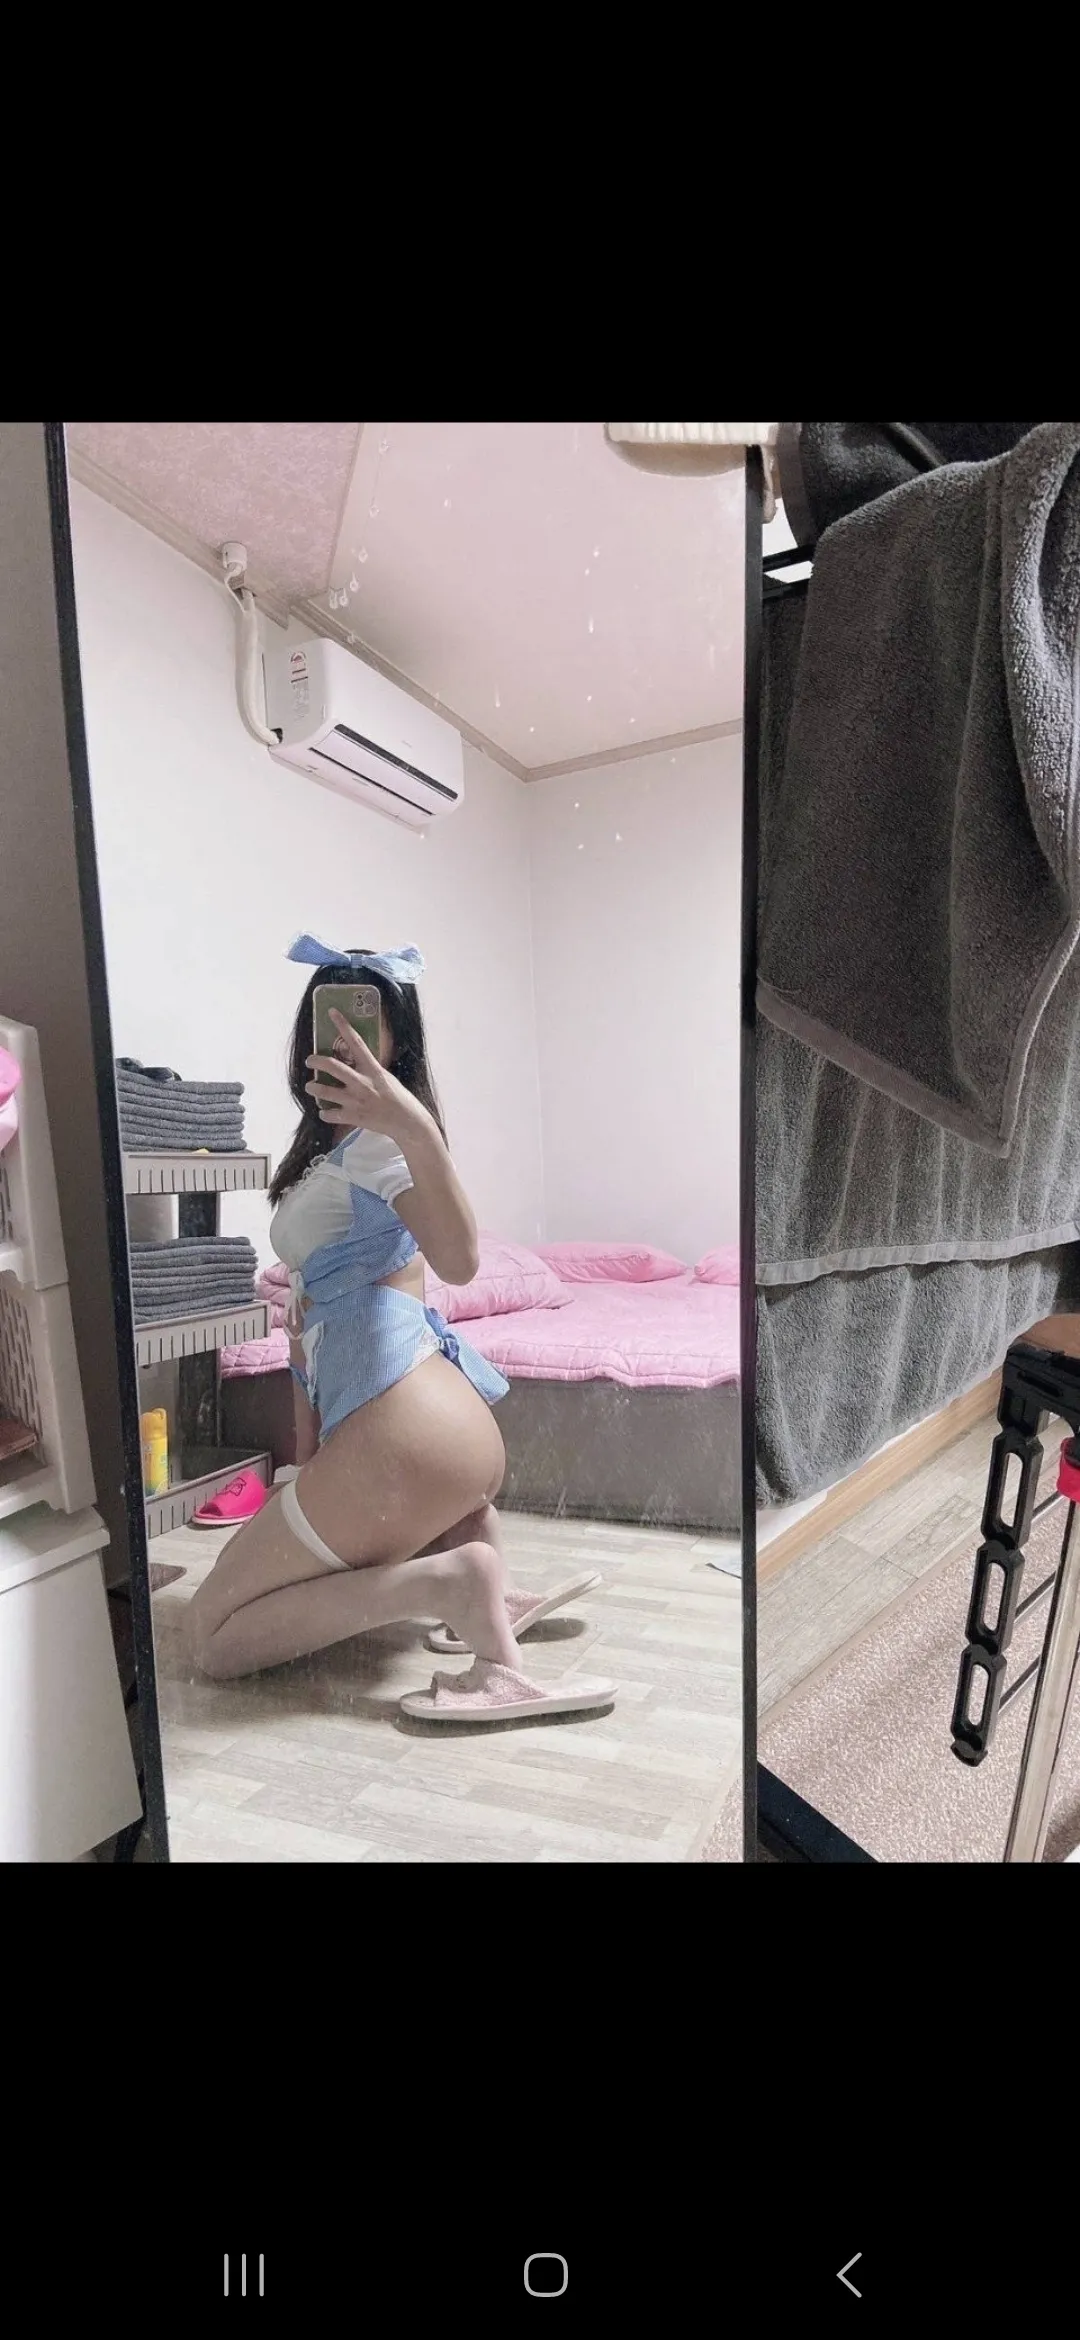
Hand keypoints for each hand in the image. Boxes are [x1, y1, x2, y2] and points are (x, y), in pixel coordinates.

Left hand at [305, 1010, 426, 1141]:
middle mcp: (362, 1083)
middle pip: (332, 1066)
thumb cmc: (399, 1098)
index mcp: (373, 1069)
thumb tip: (356, 1061)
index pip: (356, 1042)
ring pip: (324, 1092)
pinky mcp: (353, 1117)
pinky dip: (324, 1113)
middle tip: (309, 1060)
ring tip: (310, 1086)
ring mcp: (356, 1101)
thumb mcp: (386, 1077)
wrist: (408, 1123)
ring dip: (313, 1088)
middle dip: (316, 1061)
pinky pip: (329, 1114)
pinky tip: (325, 1112)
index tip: (331, 1012)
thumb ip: (370, 1070)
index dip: (343, 1025)